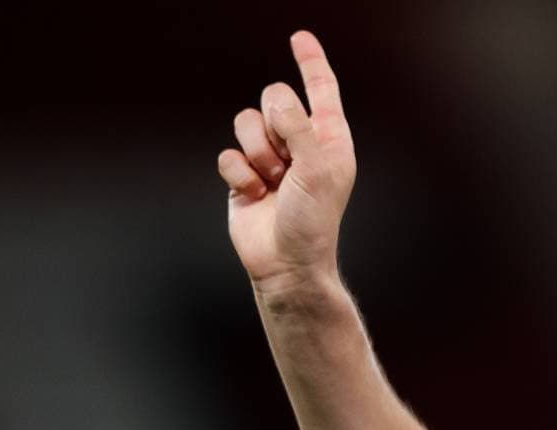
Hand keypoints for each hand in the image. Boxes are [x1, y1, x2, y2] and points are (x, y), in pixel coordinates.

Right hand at [215, 31, 356, 292]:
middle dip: (274, 125)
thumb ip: (299, 128)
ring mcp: (270, 159)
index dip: (311, 62)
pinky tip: (255, 196)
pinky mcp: (243, 175)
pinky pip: (227, 153)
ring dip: (256, 154)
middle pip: (273, 97)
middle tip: (286, 162)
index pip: (321, 90)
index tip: (300, 37)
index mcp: (329, 140)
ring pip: (246, 123)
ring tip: (272, 183)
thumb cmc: (313, 222)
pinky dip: (239, 175)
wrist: (287, 264)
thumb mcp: (316, 170)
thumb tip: (278, 101)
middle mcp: (300, 144)